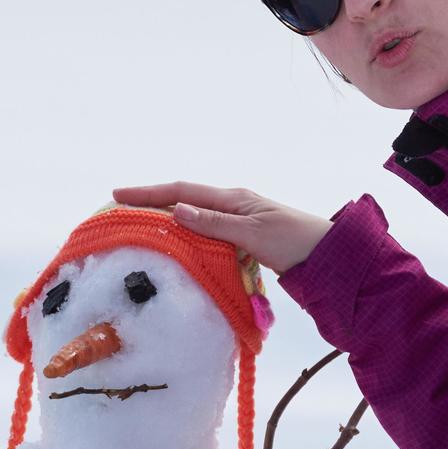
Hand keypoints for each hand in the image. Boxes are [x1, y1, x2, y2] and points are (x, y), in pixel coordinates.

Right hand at [111, 182, 331, 275]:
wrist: (330, 255)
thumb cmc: (296, 241)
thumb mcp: (253, 233)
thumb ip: (215, 224)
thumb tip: (176, 211)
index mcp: (232, 199)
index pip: (181, 192)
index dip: (148, 193)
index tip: (117, 195)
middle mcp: (231, 206)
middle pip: (182, 201)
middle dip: (150, 204)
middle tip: (118, 211)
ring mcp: (236, 222)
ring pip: (192, 219)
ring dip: (165, 222)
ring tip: (137, 228)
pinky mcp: (242, 239)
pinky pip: (205, 235)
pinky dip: (185, 238)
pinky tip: (174, 247)